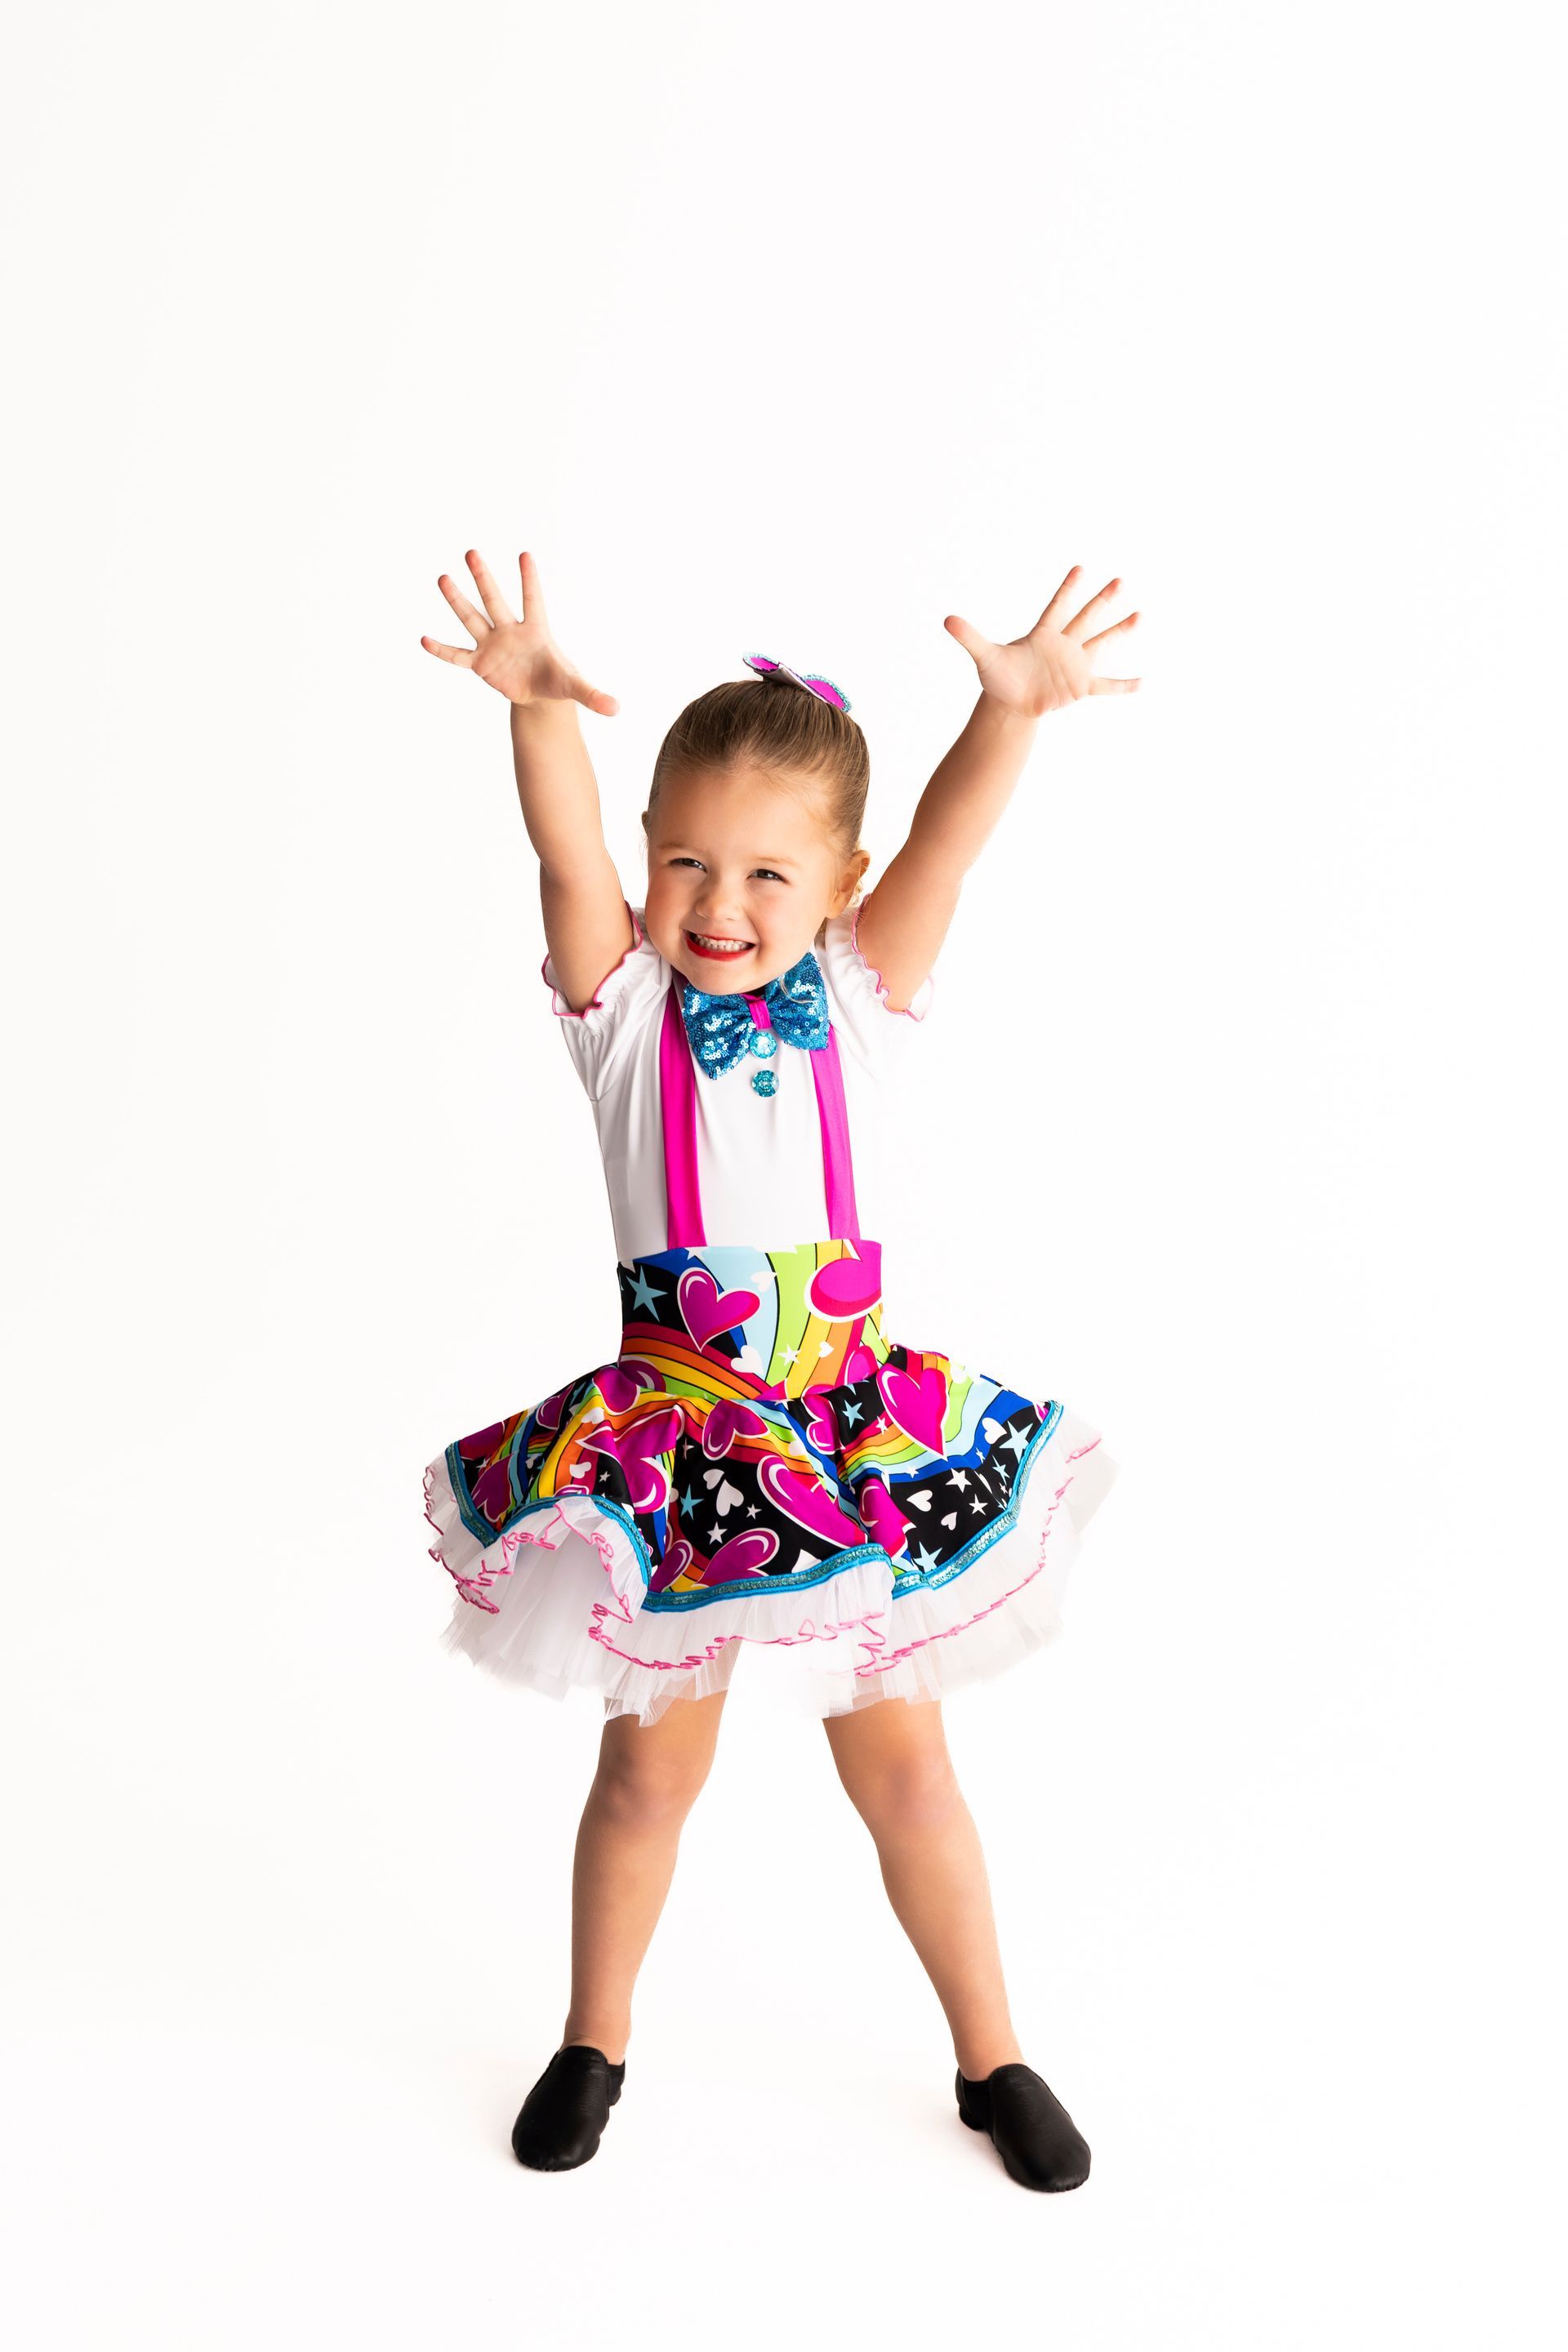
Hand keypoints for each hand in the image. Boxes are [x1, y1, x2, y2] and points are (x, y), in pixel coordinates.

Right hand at [420, 549, 618, 713]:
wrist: (539, 693)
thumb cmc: (557, 680)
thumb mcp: (575, 688)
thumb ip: (594, 695)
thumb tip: (617, 709)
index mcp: (535, 631)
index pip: (533, 600)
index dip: (530, 580)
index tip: (526, 555)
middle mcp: (510, 631)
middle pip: (495, 601)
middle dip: (484, 579)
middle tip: (472, 552)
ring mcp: (492, 645)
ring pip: (472, 618)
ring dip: (457, 601)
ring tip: (443, 578)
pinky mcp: (480, 663)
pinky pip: (457, 655)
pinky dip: (442, 650)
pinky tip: (424, 639)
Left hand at [943, 566, 1139, 715]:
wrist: (1010, 703)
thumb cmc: (999, 678)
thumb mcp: (985, 657)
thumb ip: (970, 637)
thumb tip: (946, 619)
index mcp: (1043, 634)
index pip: (1057, 606)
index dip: (1068, 589)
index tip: (1080, 569)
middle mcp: (1063, 645)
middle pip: (1086, 618)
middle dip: (1102, 601)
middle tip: (1120, 581)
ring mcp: (1075, 665)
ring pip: (1101, 644)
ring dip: (1120, 631)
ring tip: (1139, 616)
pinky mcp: (1080, 687)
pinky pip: (1106, 685)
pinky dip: (1124, 685)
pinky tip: (1143, 682)